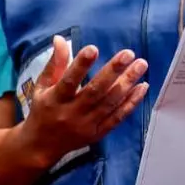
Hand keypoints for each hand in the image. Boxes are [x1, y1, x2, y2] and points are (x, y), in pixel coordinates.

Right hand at [23, 36, 148, 164]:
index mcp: (54, 100)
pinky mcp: (97, 133)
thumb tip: (60, 38)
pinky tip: (142, 87)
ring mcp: (86, 125)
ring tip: (141, 65)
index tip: (93, 49)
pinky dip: (131, 103)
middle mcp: (71, 113)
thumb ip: (54, 63)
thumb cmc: (42, 109)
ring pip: (109, 103)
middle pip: (94, 91)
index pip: (68, 81)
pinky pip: (117, 117)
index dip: (80, 65)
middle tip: (128, 53)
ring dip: (127, 83)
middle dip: (112, 72)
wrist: (42, 145)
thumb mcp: (42, 86)